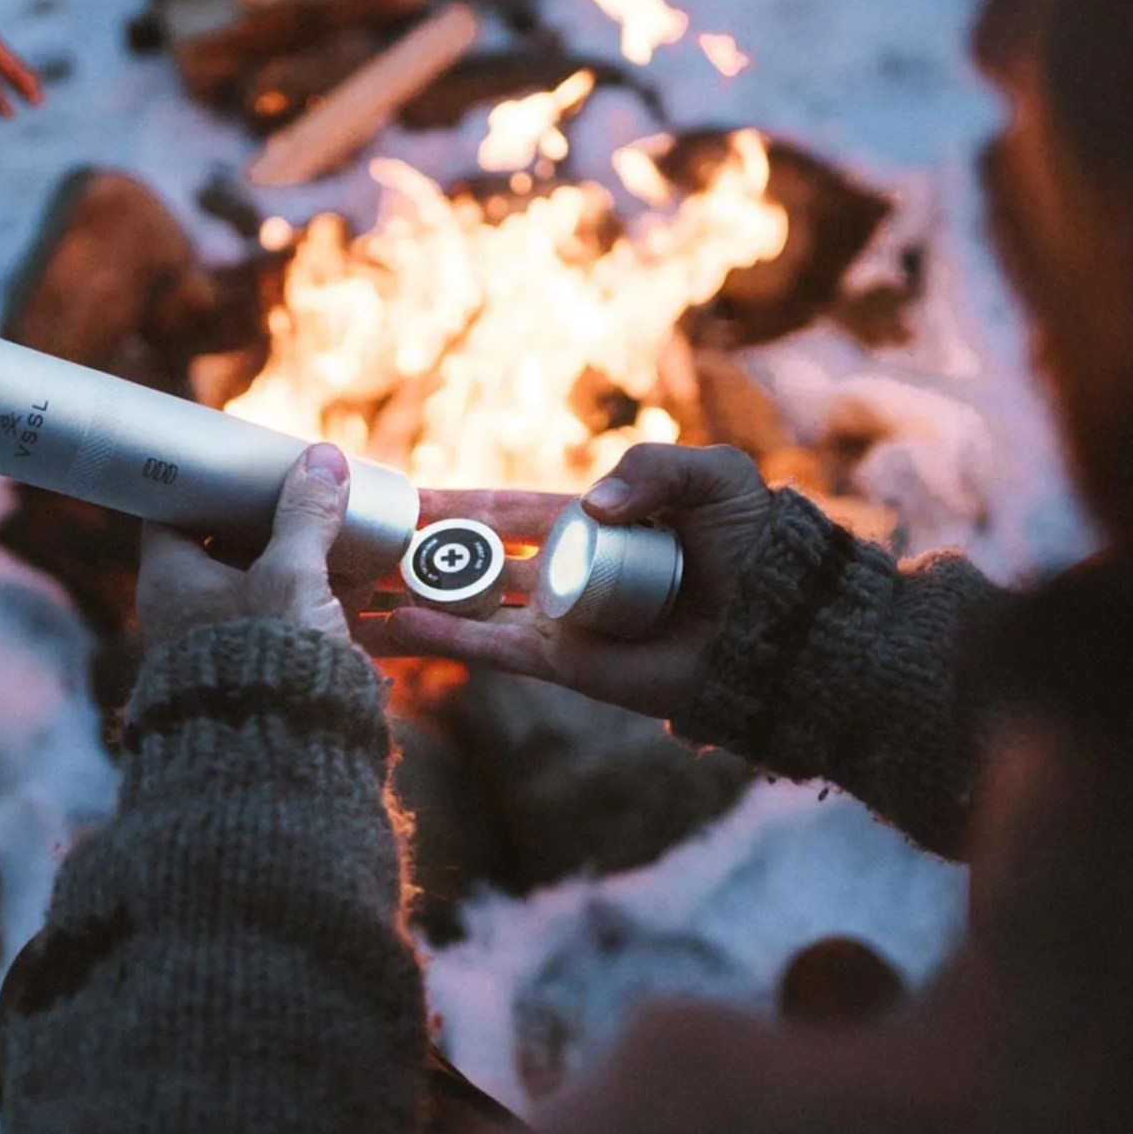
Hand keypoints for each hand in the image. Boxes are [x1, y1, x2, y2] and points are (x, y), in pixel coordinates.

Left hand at [137, 445, 358, 648]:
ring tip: (342, 516)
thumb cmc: (268, 661)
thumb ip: (308, 517)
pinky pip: (303, 613)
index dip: (205, 483)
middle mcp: (197, 610)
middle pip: (231, 543)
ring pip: (273, 578)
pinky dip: (329, 591)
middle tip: (303, 481)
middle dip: (272, 515)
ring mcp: (238, 638)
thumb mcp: (291, 576)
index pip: (174, 514)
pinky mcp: (276, 663)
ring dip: (308, 552)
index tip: (239, 458)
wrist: (285, 756)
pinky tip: (365, 570)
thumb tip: (324, 461)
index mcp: (174, 583)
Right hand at [357, 445, 772, 720]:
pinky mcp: (564, 666)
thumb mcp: (711, 477)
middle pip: (471, 559)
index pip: (501, 512)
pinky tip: (393, 628)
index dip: (449, 506)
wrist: (783, 627)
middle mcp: (561, 573)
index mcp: (586, 522)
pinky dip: (441, 640)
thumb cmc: (753, 546)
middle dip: (415, 552)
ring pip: (468, 606)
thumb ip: (651, 467)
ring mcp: (558, 622)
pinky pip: (491, 649)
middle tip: (351, 544)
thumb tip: (590, 505)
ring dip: (411, 597)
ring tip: (349, 590)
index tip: (393, 497)